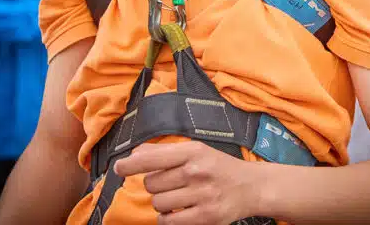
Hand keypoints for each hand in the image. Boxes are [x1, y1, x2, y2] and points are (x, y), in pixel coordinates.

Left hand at [113, 141, 263, 223]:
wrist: (251, 187)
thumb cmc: (219, 168)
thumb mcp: (197, 151)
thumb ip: (165, 152)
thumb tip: (135, 154)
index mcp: (193, 152)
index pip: (153, 158)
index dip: (130, 164)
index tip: (118, 167)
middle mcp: (197, 172)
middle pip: (151, 183)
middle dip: (156, 186)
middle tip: (173, 184)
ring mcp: (201, 195)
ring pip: (158, 203)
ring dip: (162, 203)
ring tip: (179, 198)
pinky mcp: (205, 217)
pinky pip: (168, 221)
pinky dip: (168, 219)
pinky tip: (180, 211)